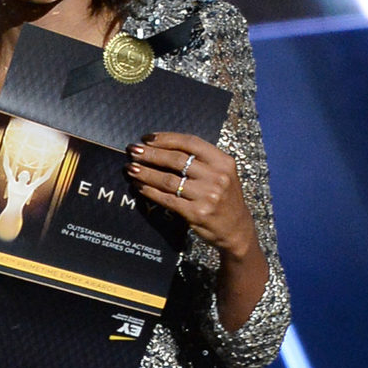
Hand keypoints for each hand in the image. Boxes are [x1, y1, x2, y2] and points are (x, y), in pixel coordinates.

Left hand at [126, 132, 267, 329]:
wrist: (236, 229)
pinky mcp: (196, 213)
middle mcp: (217, 177)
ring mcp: (207, 196)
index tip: (146, 138)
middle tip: (132, 151)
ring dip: (145, 173)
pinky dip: (150, 191)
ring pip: (168, 180)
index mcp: (223, 162)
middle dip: (150, 154)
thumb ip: (200, 160)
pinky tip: (139, 186)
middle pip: (176, 160)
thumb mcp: (221, 174)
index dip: (166, 139)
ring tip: (130, 168)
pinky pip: (167, 199)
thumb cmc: (223, 197)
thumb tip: (160, 147)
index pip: (190, 143)